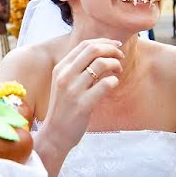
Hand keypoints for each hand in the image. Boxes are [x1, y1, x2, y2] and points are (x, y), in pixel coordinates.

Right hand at [42, 39, 123, 153]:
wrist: (55, 134)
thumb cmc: (64, 108)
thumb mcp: (64, 83)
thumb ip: (77, 68)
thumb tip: (101, 52)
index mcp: (61, 68)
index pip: (85, 45)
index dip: (104, 42)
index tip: (116, 45)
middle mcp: (65, 76)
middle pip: (93, 50)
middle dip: (112, 50)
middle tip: (120, 57)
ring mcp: (73, 90)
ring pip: (101, 64)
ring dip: (115, 64)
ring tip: (118, 71)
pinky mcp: (82, 105)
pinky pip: (105, 84)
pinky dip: (114, 81)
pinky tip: (113, 84)